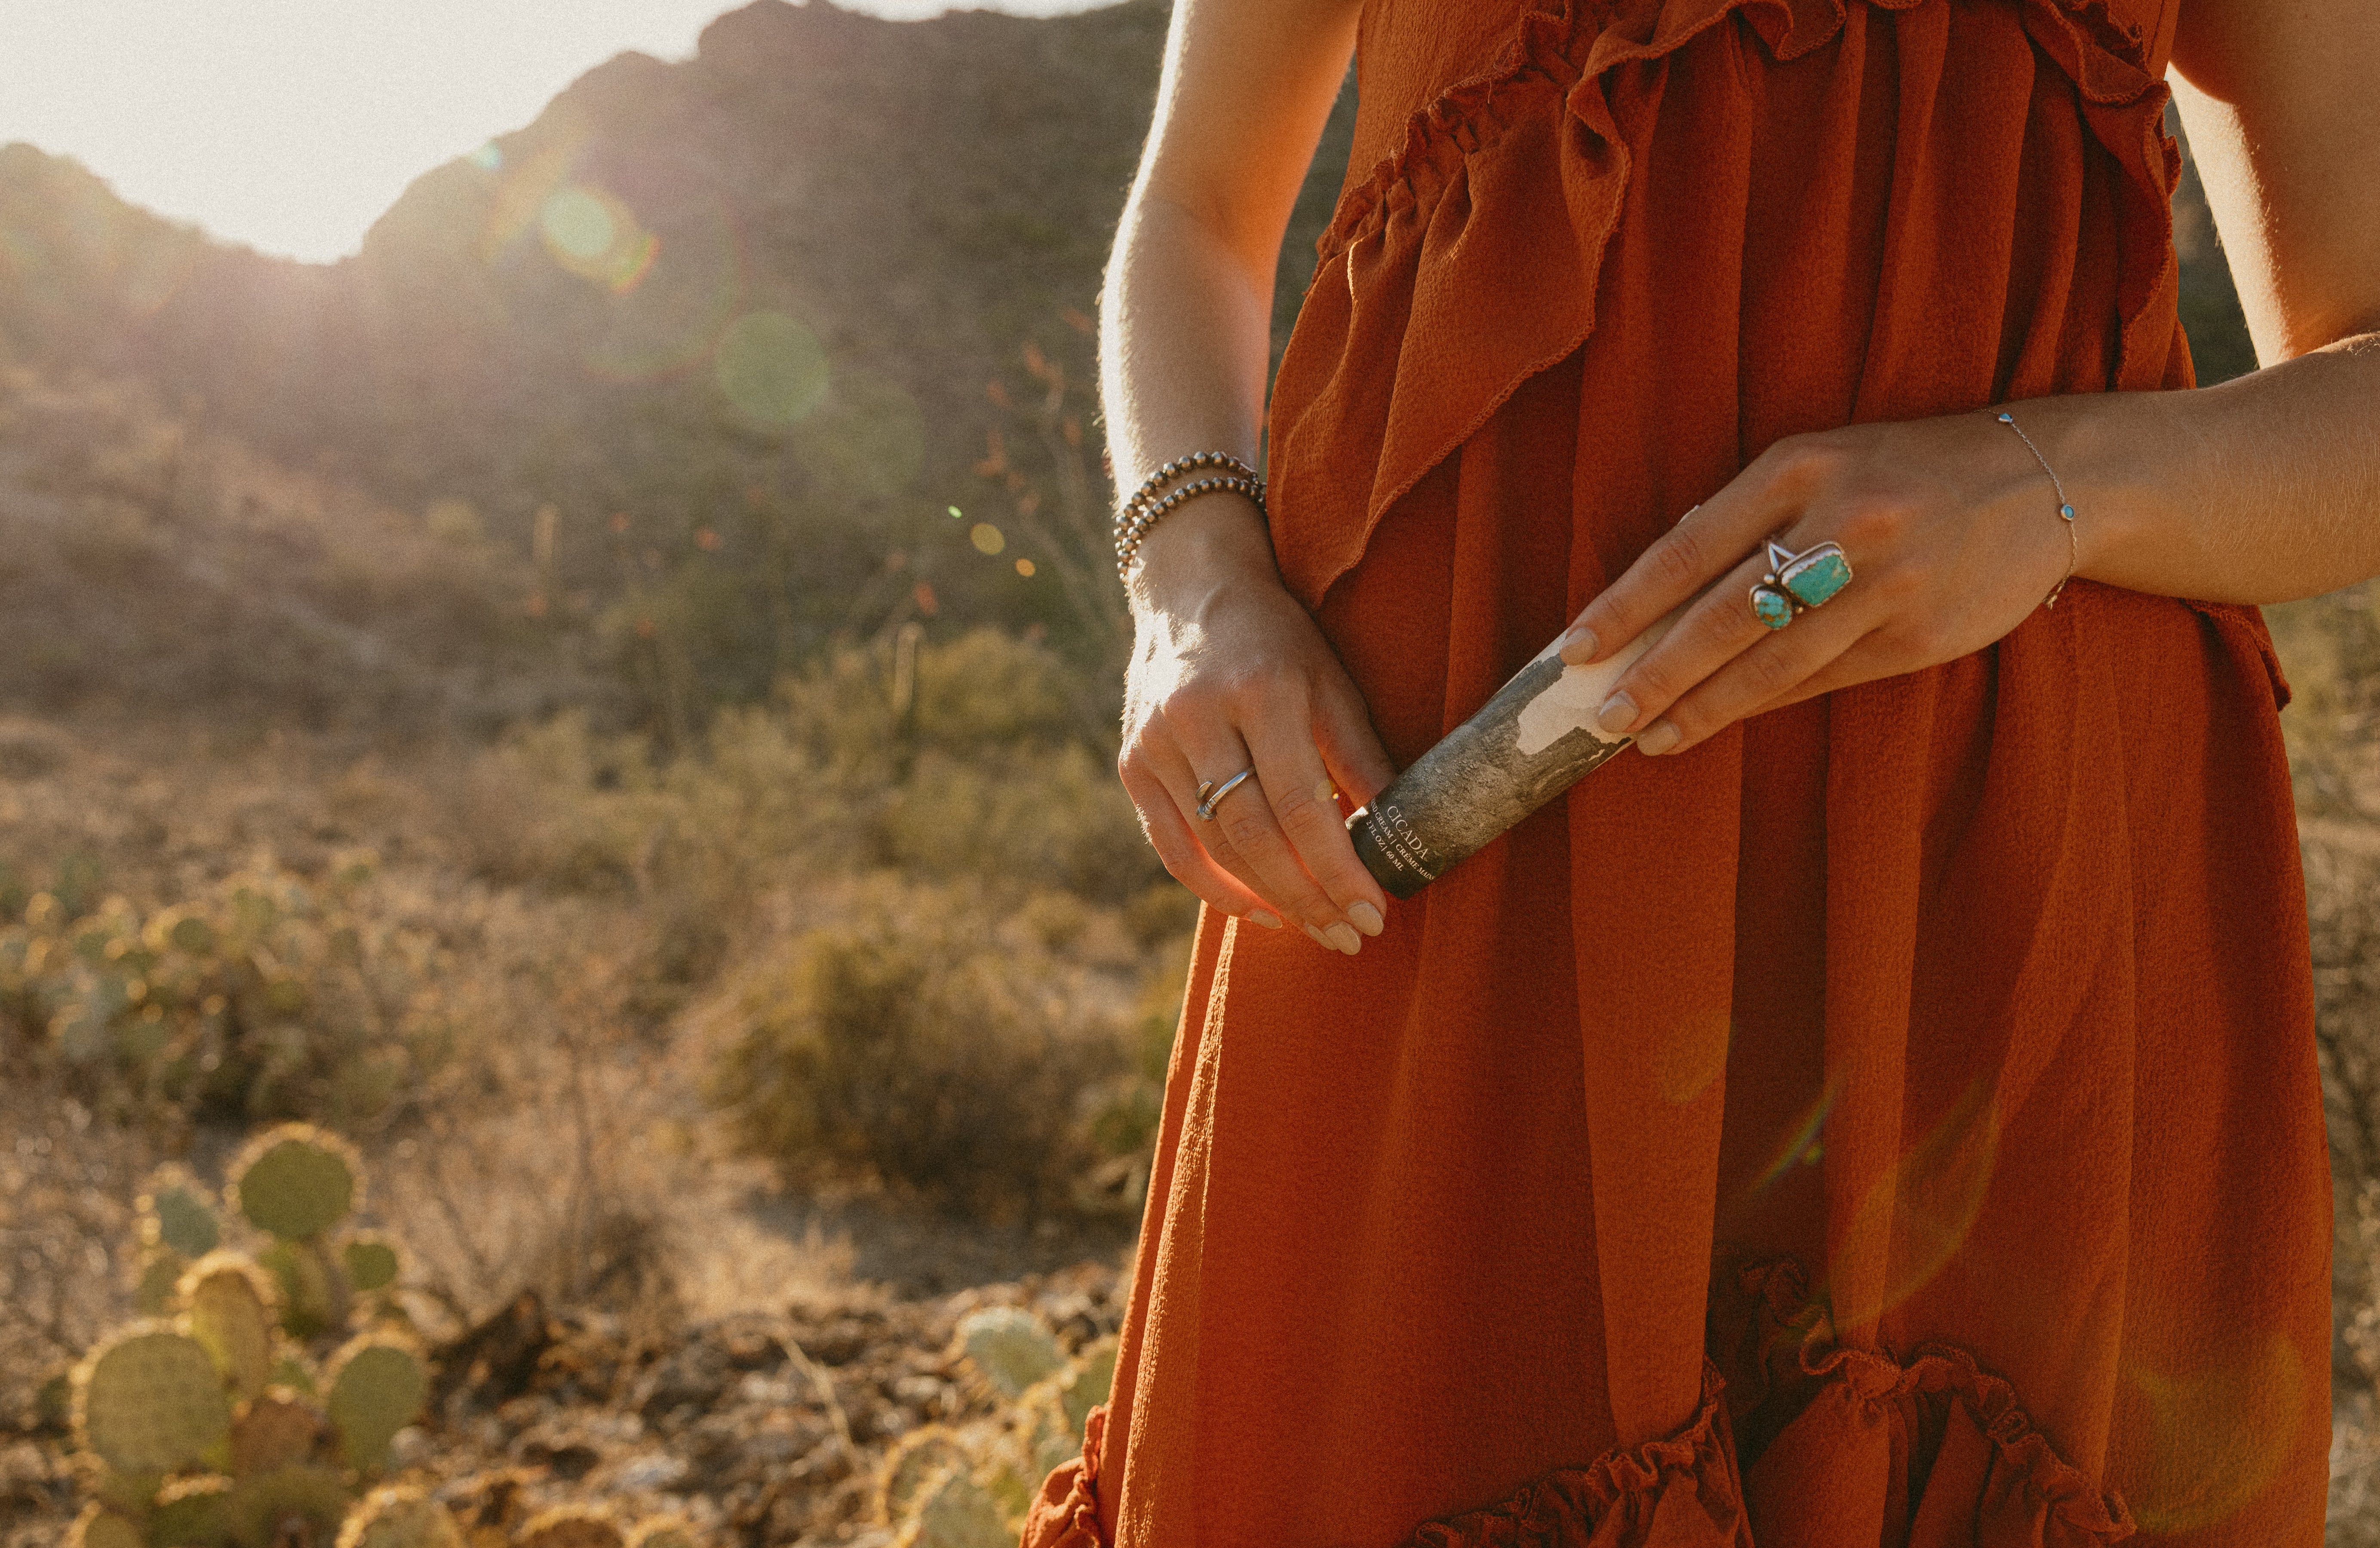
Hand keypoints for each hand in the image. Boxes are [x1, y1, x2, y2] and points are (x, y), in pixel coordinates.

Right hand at [1116, 497, 1395, 953]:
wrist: (1191, 592)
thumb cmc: (1277, 641)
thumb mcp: (1331, 683)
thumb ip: (1360, 759)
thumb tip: (1400, 838)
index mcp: (1261, 691)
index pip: (1301, 804)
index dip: (1338, 867)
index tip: (1373, 912)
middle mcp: (1199, 716)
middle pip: (1253, 836)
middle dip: (1308, 897)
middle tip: (1349, 935)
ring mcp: (1156, 741)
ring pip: (1212, 847)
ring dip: (1267, 899)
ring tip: (1314, 927)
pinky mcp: (1132, 761)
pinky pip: (1170, 844)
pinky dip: (1212, 887)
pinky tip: (1256, 908)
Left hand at [1557, 410, 2083, 753]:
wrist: (2044, 478)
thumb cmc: (1906, 470)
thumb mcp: (1824, 464)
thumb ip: (1750, 519)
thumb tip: (1662, 595)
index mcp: (1800, 467)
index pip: (1688, 548)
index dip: (1625, 605)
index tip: (1575, 647)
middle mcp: (1841, 522)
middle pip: (1723, 616)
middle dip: (1654, 674)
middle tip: (1603, 716)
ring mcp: (1885, 582)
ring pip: (1771, 662)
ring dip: (1702, 707)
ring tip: (1651, 737)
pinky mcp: (1919, 632)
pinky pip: (1822, 678)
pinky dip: (1764, 703)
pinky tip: (1720, 720)